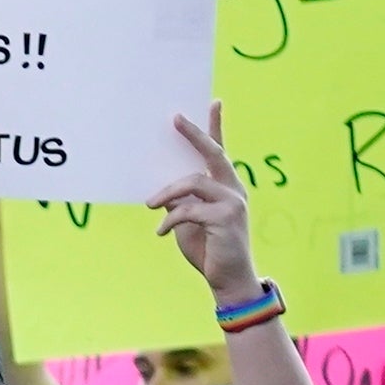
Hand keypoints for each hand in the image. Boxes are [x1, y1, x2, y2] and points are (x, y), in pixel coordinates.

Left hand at [150, 105, 259, 302]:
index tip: (213, 102)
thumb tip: (163, 190)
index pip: (220, 152)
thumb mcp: (189, 223)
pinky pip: (189, 209)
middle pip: (213, 153)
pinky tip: (161, 232)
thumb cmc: (209, 251)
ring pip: (193, 182)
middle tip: (176, 119)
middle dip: (195, 134)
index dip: (216, 127)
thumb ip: (181, 203)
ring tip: (151, 205)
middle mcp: (233, 190)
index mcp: (226, 188)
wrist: (228, 282)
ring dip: (168, 192)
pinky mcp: (225, 218)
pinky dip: (171, 219)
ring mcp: (232, 202)